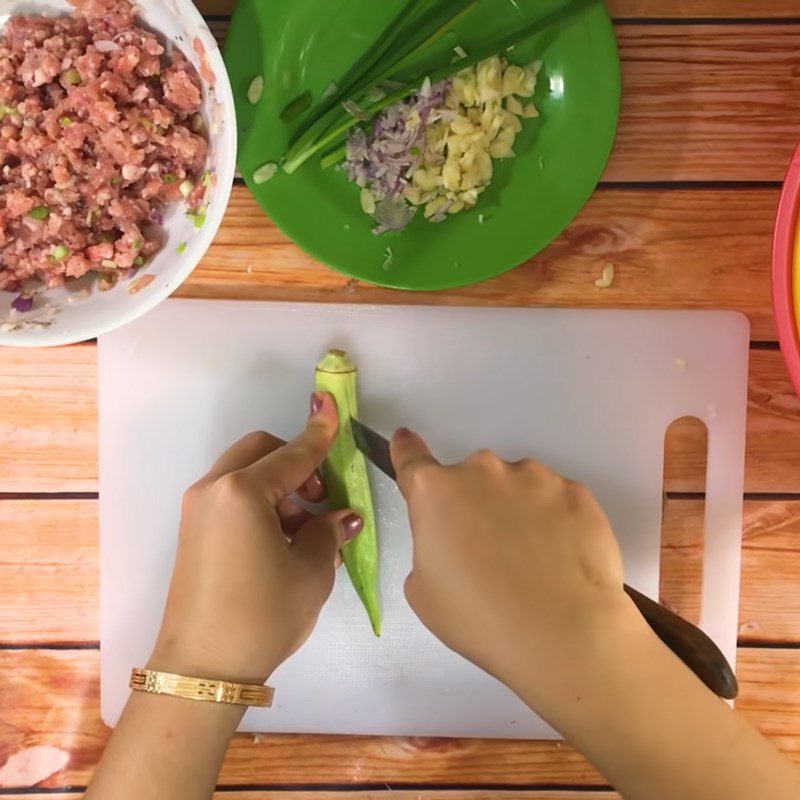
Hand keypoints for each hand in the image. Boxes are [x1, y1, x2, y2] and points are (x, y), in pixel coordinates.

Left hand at [148, 392, 362, 683]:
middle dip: (295, 461)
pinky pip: (231, 498)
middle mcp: (214, 490)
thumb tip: (342, 516)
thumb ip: (329, 532)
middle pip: (260, 451)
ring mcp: (198, 510)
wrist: (202, 669)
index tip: (332, 406)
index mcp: (242, 491)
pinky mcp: (193, 532)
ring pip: (244, 474)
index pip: (292, 454)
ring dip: (278, 485)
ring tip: (305, 528)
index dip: (320, 434)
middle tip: (321, 496)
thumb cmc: (263, 615)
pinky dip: (259, 502)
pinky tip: (281, 540)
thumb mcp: (311, 572)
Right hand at [390, 428, 647, 720]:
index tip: (406, 441)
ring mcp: (535, 477)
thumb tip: (452, 540)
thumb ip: (429, 546)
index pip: (412, 459)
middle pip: (472, 479)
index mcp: (437, 492)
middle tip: (488, 554)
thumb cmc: (480, 617)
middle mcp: (483, 471)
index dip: (407, 451)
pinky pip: (556, 501)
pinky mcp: (575, 492)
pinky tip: (560, 560)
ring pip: (517, 487)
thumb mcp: (423, 591)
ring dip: (517, 512)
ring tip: (532, 563)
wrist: (563, 633)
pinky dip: (555, 523)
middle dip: (475, 505)